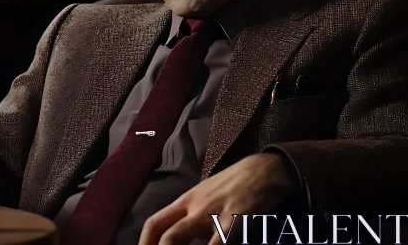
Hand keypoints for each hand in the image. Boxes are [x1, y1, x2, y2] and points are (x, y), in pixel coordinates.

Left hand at [139, 153, 297, 244]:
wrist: (263, 169)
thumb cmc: (235, 183)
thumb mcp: (206, 195)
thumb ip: (192, 216)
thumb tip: (180, 239)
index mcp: (186, 201)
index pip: (155, 223)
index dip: (145, 243)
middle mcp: (195, 208)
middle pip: (166, 236)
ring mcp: (213, 214)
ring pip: (181, 238)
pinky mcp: (235, 221)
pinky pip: (217, 244)